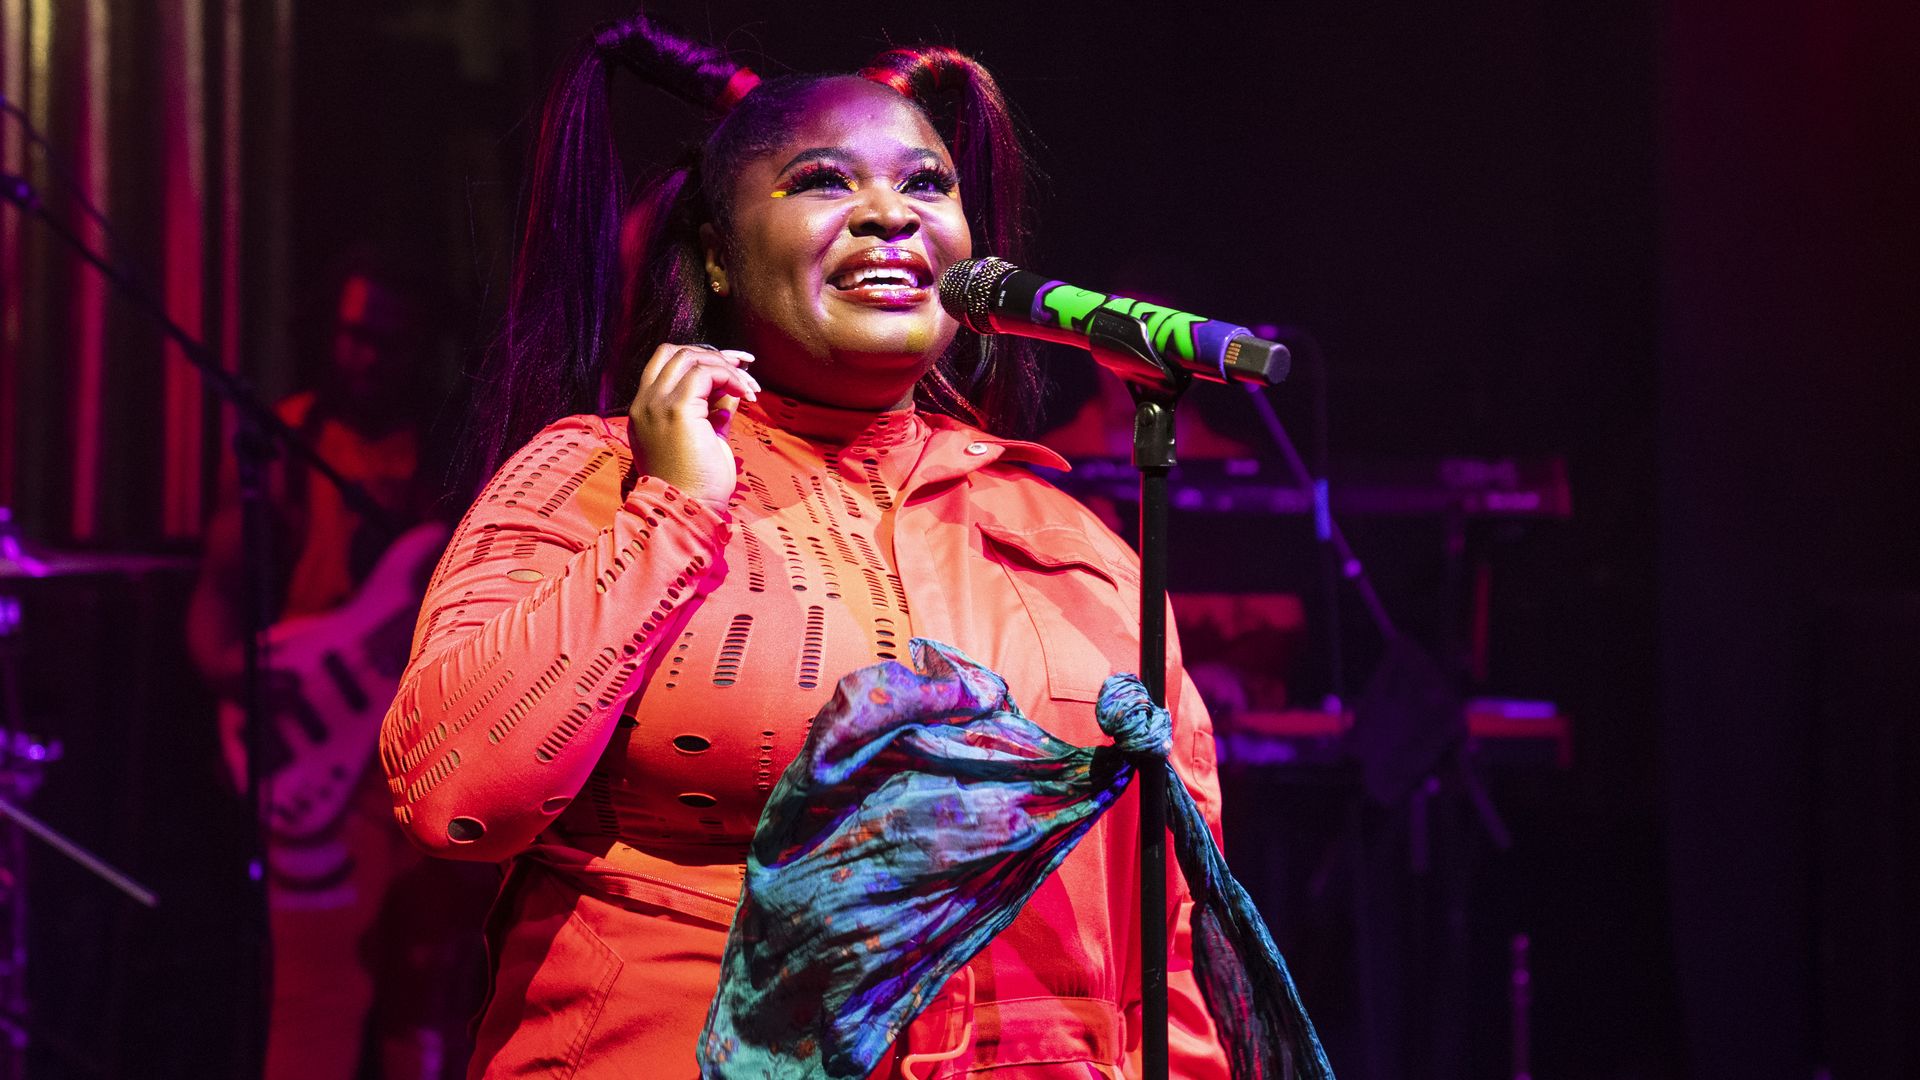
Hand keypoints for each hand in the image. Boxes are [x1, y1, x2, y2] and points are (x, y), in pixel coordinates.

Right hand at [626, 343, 758, 508]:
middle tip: (745, 368)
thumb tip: (734, 384)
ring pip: (689, 358)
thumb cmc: (698, 485)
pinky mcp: (675, 410)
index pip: (667, 365)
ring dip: (725, 366)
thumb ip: (715, 409)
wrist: (687, 512)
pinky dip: (729, 376)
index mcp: (645, 411)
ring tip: (749, 388)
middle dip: (714, 355)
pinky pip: (704, 373)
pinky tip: (746, 394)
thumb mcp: (708, 437)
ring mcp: (655, 405)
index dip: (701, 359)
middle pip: (675, 353)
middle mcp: (644, 404)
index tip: (734, 366)